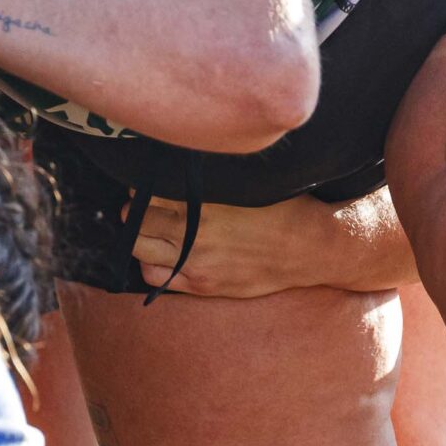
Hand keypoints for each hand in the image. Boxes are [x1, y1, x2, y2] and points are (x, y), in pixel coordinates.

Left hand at [132, 194, 350, 297]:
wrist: (308, 248)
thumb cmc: (281, 208)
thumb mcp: (246, 182)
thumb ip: (210, 176)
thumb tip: (179, 161)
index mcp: (205, 200)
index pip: (151, 190)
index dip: (145, 184)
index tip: (150, 182)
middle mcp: (194, 231)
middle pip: (137, 218)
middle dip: (137, 208)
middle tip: (144, 203)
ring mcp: (195, 260)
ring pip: (138, 247)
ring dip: (139, 235)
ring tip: (150, 228)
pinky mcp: (202, 284)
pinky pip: (154, 276)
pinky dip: (149, 262)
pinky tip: (160, 253)